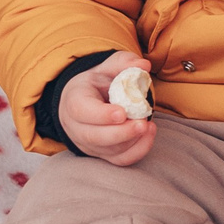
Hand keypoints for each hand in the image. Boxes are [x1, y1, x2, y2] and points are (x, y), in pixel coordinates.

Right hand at [58, 52, 157, 166]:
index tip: (122, 112)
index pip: (81, 111)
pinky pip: (120, 160)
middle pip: (94, 137)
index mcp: (74, 100)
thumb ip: (124, 63)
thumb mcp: (108, 67)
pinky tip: (148, 134)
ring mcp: (89, 144)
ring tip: (148, 126)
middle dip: (121, 133)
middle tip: (142, 123)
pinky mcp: (103, 154)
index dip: (101, 115)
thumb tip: (143, 66)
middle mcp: (76, 127)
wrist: (88, 101)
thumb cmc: (98, 83)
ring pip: (108, 151)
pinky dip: (137, 151)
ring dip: (132, 141)